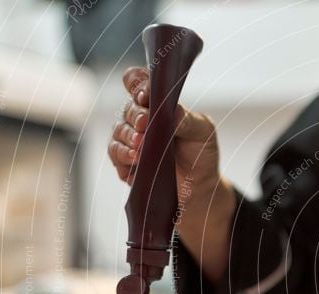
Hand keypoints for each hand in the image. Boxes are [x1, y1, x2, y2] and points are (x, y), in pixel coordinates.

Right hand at [108, 66, 220, 207]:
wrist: (200, 186)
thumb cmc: (201, 152)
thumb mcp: (203, 131)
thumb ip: (188, 120)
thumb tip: (172, 111)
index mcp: (158, 104)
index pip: (138, 83)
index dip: (137, 84)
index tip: (146, 95)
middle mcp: (141, 118)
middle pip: (128, 108)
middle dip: (135, 115)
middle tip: (145, 124)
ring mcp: (131, 139)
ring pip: (118, 130)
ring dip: (128, 136)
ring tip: (141, 144)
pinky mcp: (126, 161)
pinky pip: (115, 153)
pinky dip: (123, 154)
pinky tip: (135, 158)